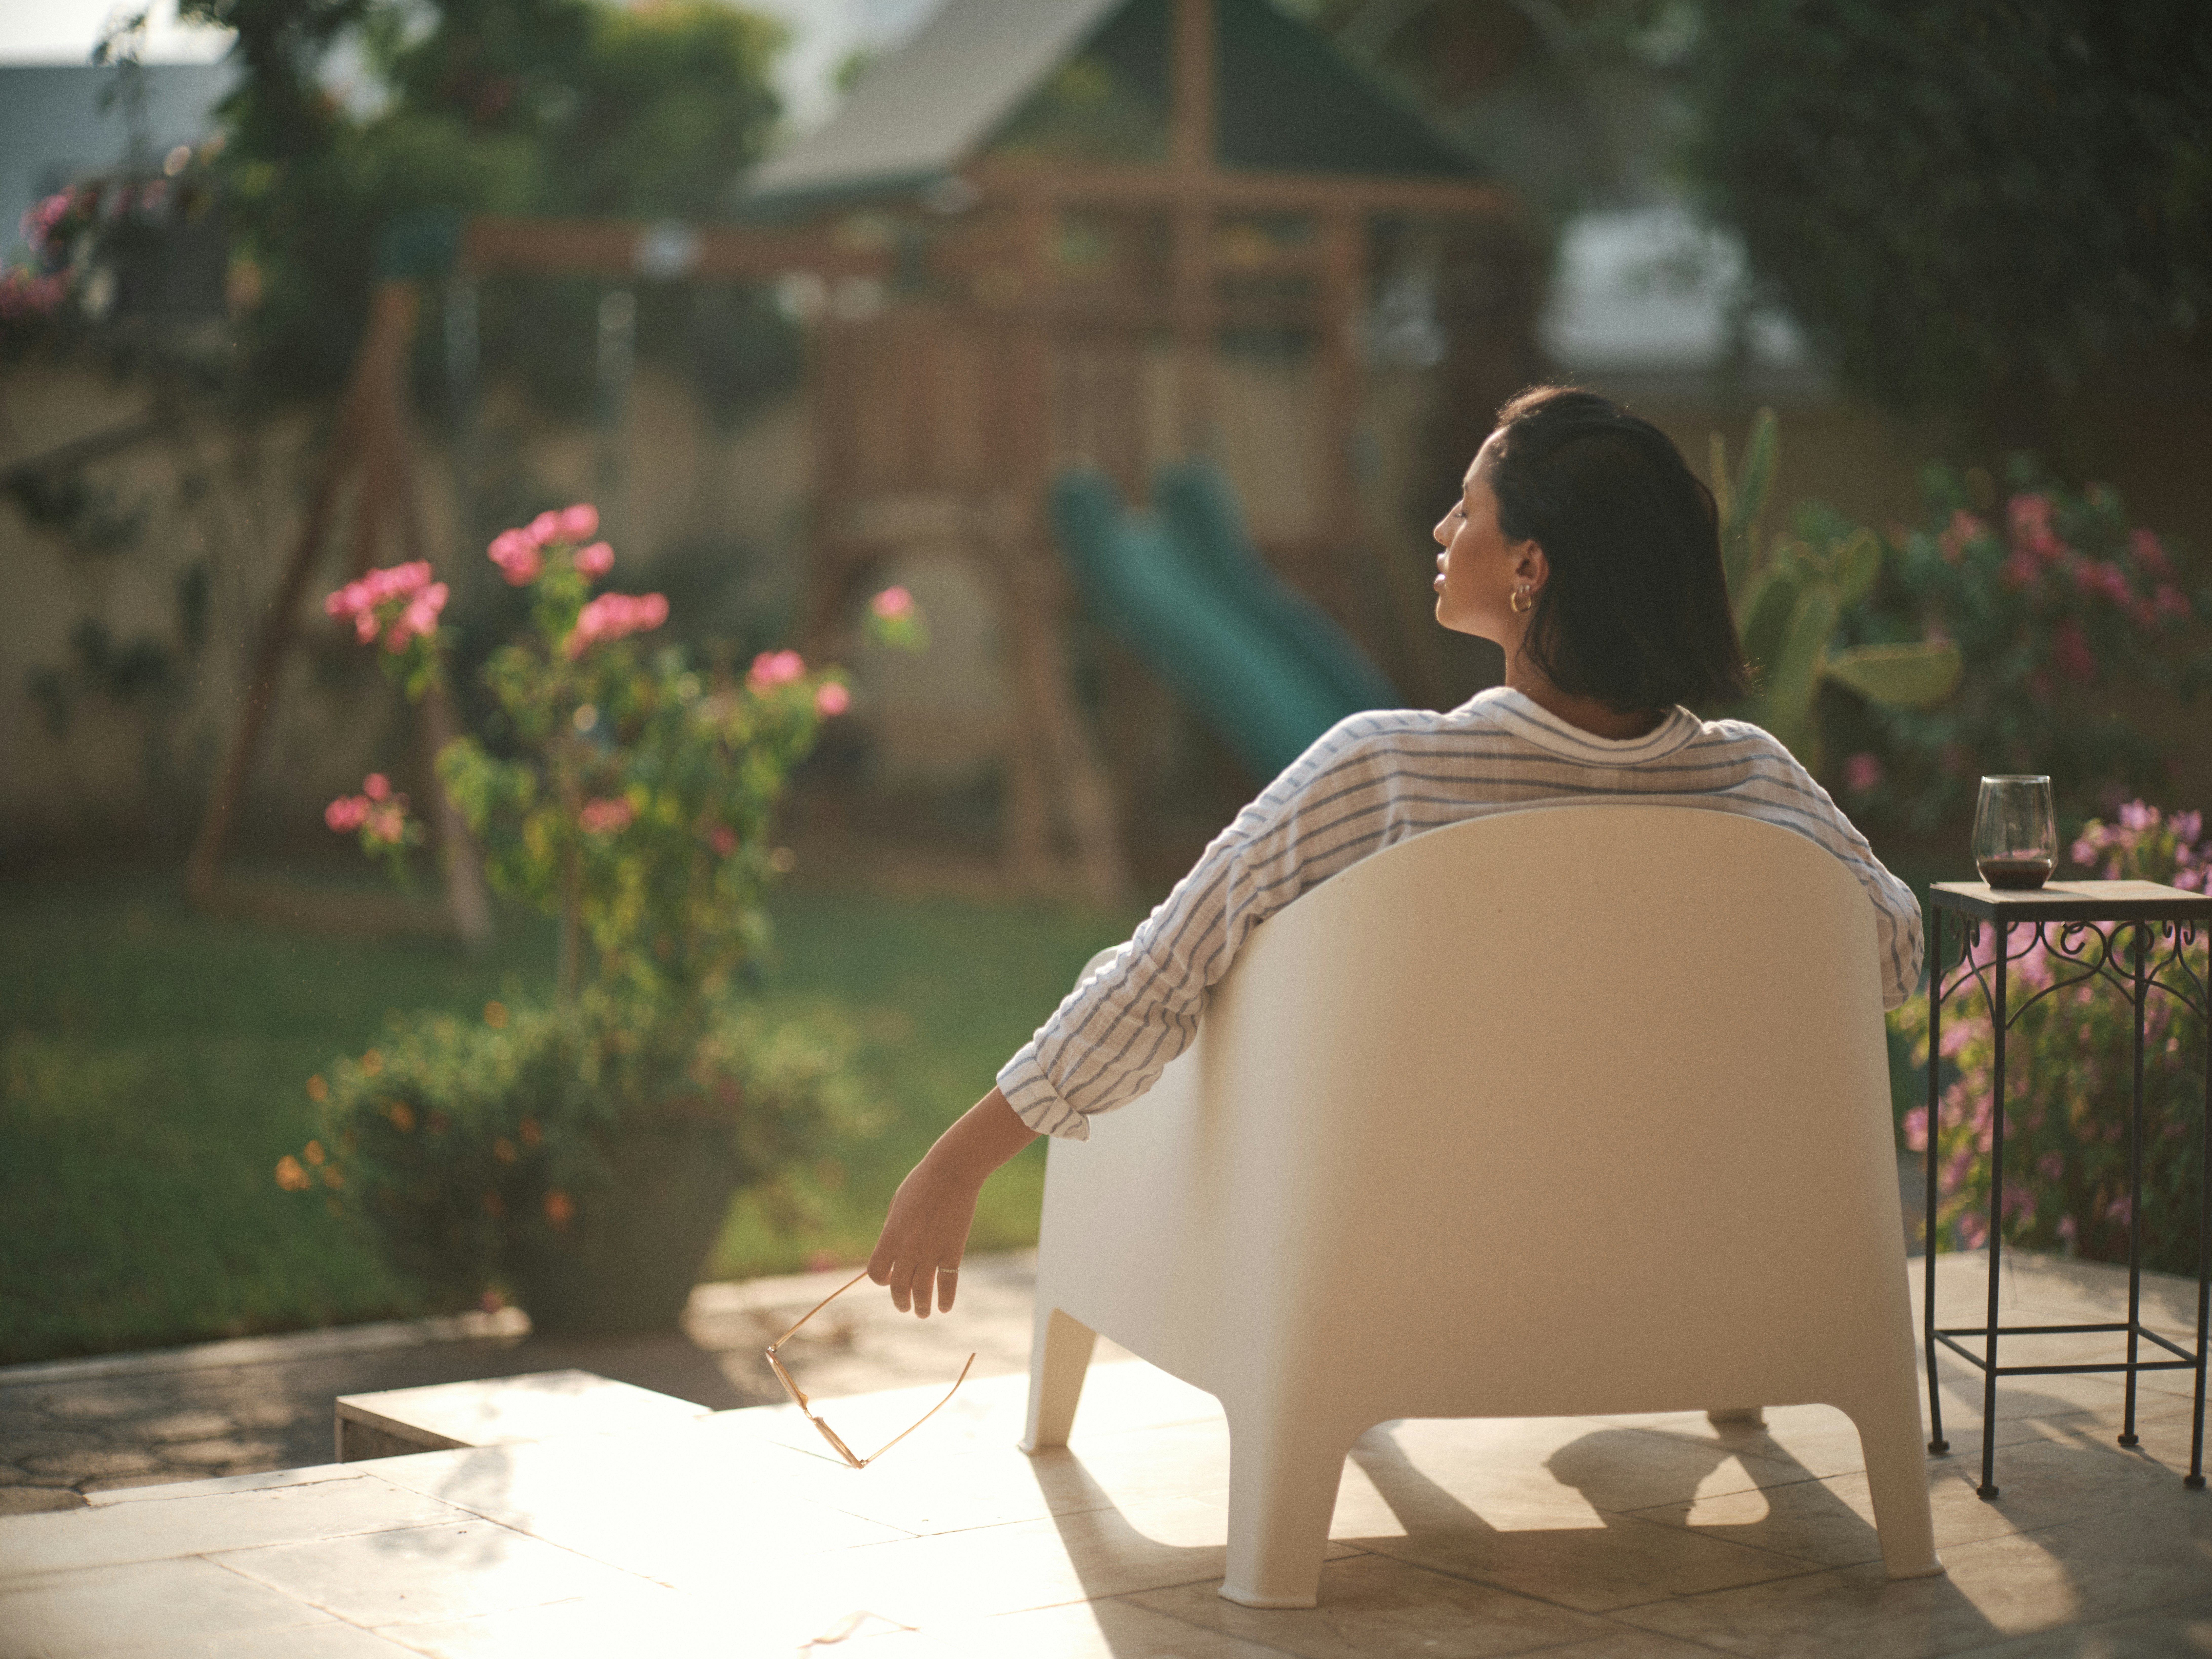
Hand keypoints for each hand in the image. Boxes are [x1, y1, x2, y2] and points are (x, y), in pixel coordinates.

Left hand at [866, 1156, 979, 1318]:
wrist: (951, 1173)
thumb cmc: (922, 1184)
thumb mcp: (898, 1206)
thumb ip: (893, 1231)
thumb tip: (893, 1252)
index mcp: (890, 1236)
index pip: (876, 1272)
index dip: (881, 1280)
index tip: (888, 1281)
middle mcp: (908, 1248)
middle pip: (899, 1287)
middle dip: (900, 1301)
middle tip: (904, 1307)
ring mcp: (932, 1252)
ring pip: (922, 1291)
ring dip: (921, 1307)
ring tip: (922, 1314)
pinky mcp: (953, 1251)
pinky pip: (948, 1284)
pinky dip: (946, 1299)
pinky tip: (944, 1308)